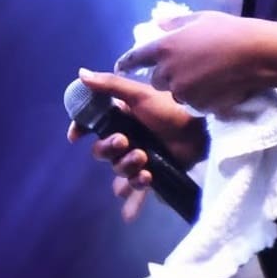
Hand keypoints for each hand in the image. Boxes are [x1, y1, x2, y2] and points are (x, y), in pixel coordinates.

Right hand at [67, 69, 207, 220]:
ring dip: (127, 170)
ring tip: (146, 163)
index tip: (75, 137)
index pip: (91, 126)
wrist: (201, 130)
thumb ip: (110, 86)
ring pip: (118, 172)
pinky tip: (136, 203)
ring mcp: (139, 157)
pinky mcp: (153, 174)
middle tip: (131, 146)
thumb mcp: (141, 94)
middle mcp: (126, 137)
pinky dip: (133, 200)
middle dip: (112, 151)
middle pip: (102, 153)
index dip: (80, 131)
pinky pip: (136, 192)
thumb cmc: (172, 108)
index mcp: (121, 118)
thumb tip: (80, 74)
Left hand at [115, 11, 266, 114]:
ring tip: (207, 76)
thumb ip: (175, 23)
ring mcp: (183, 90)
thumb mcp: (200, 19)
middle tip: (187, 67)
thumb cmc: (229, 31)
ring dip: (184, 87)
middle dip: (166, 75)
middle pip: (156, 80)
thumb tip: (159, 24)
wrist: (255, 54)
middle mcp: (168, 70)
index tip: (119, 68)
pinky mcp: (197, 104)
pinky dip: (200, 97)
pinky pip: (193, 103)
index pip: (135, 58)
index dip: (126, 63)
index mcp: (165, 47)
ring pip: (175, 93)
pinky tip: (216, 85)